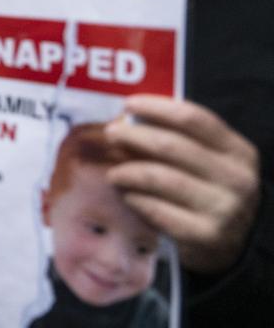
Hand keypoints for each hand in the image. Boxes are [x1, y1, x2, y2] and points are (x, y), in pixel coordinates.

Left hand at [105, 95, 260, 273]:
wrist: (232, 246)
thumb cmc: (210, 193)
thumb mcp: (210, 163)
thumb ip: (182, 140)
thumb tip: (131, 119)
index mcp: (239, 152)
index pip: (194, 118)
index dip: (157, 108)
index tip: (129, 104)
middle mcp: (236, 179)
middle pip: (171, 145)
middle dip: (133, 136)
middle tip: (112, 134)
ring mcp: (223, 209)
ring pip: (159, 177)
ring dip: (128, 171)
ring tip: (114, 172)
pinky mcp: (203, 235)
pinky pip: (156, 209)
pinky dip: (135, 198)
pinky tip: (127, 195)